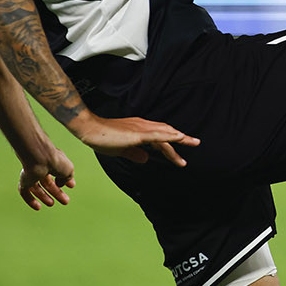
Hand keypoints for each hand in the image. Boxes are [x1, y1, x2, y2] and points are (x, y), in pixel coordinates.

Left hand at [18, 146, 75, 210]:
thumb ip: (67, 178)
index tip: (71, 186)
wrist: (39, 157)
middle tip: (65, 201)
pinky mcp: (24, 180)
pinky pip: (25, 192)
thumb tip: (61, 184)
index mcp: (52, 160)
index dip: (65, 179)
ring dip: (44, 197)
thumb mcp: (69, 169)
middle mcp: (41, 166)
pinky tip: (38, 207)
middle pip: (48, 182)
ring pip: (36, 188)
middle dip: (56, 192)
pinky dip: (30, 200)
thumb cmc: (55, 160)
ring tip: (51, 204)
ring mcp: (31, 173)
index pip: (58, 171)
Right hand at [71, 114, 200, 165]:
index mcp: (140, 130)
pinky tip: (179, 137)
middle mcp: (143, 126)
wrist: (89, 130)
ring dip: (180, 138)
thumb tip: (146, 159)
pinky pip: (157, 134)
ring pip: (165, 132)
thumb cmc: (102, 138)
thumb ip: (134, 154)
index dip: (171, 145)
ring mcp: (141, 129)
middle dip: (182, 140)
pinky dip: (169, 136)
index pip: (160, 137)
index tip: (180, 155)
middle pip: (167, 133)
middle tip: (196, 144)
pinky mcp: (137, 134)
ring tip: (193, 142)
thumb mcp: (121, 149)